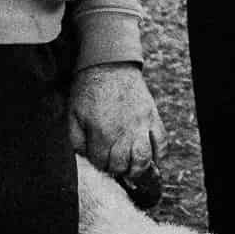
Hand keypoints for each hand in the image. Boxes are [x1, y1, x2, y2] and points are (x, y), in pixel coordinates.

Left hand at [69, 63, 166, 188]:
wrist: (109, 64)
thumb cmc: (88, 90)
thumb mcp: (72, 114)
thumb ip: (76, 140)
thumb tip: (86, 157)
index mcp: (101, 132)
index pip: (102, 163)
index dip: (99, 165)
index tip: (98, 159)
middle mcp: (124, 131)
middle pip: (124, 165)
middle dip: (117, 168)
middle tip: (114, 163)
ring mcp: (141, 124)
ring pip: (144, 158)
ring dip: (138, 168)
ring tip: (132, 168)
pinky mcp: (153, 116)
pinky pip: (162, 142)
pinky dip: (159, 154)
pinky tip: (152, 159)